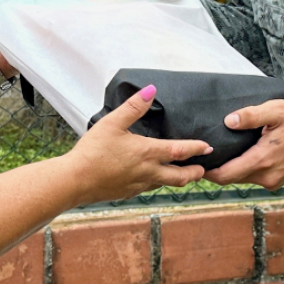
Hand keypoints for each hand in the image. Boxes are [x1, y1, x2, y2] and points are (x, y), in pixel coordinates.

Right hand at [65, 86, 210, 203]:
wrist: (75, 181)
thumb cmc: (93, 151)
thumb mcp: (112, 123)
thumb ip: (134, 107)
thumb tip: (151, 90)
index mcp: (147, 153)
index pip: (180, 151)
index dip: (197, 148)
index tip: (208, 147)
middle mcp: (148, 172)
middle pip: (181, 177)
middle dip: (195, 173)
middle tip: (203, 169)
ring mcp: (139, 185)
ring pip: (166, 184)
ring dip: (178, 179)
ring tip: (184, 174)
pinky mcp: (128, 193)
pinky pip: (149, 188)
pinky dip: (158, 183)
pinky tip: (153, 178)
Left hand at [204, 102, 283, 190]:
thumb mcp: (276, 110)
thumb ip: (250, 116)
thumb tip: (228, 121)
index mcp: (262, 160)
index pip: (225, 175)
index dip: (208, 171)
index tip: (198, 162)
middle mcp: (267, 176)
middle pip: (233, 179)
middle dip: (218, 170)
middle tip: (207, 155)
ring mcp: (275, 180)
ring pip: (245, 178)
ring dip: (234, 169)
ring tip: (224, 152)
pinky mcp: (281, 180)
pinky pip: (257, 177)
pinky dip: (248, 169)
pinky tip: (246, 155)